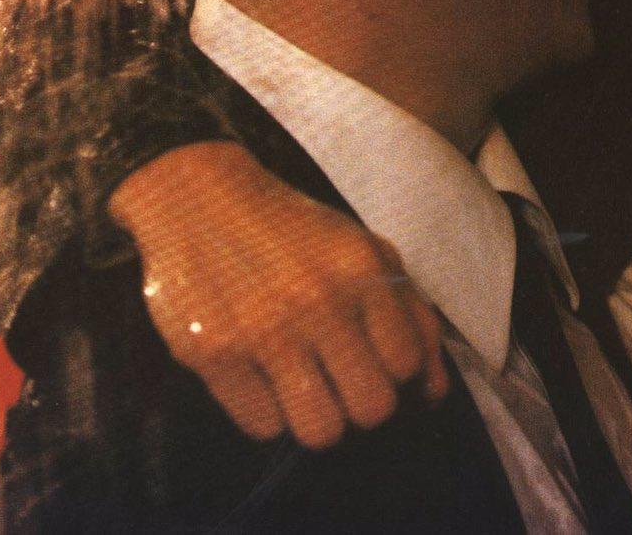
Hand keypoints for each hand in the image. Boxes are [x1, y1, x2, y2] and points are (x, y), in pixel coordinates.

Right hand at [109, 142, 448, 447]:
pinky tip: (265, 382)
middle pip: (371, 408)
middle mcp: (318, 302)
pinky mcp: (211, 354)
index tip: (380, 365)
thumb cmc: (296, 234)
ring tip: (308, 394)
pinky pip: (262, 426)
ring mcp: (262, 331)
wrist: (199, 200)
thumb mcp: (366, 252)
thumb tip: (432, 393)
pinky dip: (270, 414)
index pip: (408, 364)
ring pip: (321, 431)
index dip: (400, 375)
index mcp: (364, 272)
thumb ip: (411, 315)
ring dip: (320, 421)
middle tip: (345, 388)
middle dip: (364, 408)